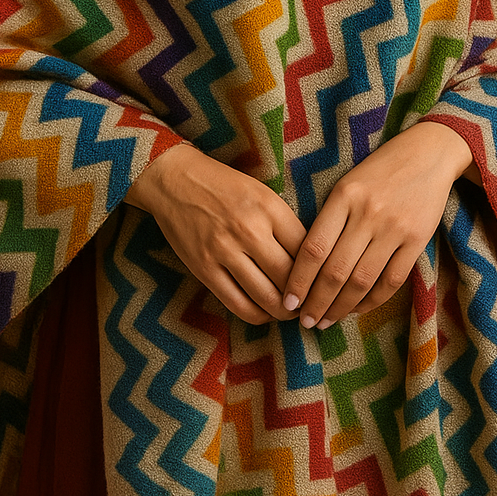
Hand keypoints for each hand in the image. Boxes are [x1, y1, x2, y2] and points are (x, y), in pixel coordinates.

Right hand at [124, 144, 306, 324]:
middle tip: (311, 304)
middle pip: (290, 278)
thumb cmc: (224, 186)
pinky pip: (237, 304)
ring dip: (284, 312)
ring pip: (266, 297)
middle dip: (305, 298)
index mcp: (269, 207)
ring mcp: (224, 251)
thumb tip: (310, 262)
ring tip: (291, 313)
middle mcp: (249, 230)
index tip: (322, 282)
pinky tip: (265, 313)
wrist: (175, 180)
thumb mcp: (262, 193)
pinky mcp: (204, 268)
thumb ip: (285, 224)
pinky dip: (257, 315)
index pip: (307, 250)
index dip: (319, 272)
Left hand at [281, 121, 476, 329]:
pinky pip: (392, 280)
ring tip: (325, 321)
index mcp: (343, 195)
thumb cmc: (379, 170)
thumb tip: (305, 266)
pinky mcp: (418, 240)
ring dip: (340, 308)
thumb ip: (329, 218)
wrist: (428, 153)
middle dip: (316, 302)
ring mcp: (395, 228)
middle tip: (303, 322)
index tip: (287, 301)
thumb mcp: (347, 183)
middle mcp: (368, 213)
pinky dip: (372, 301)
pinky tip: (357, 309)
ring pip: (361, 280)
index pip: (313, 248)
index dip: (298, 280)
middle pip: (335, 271)